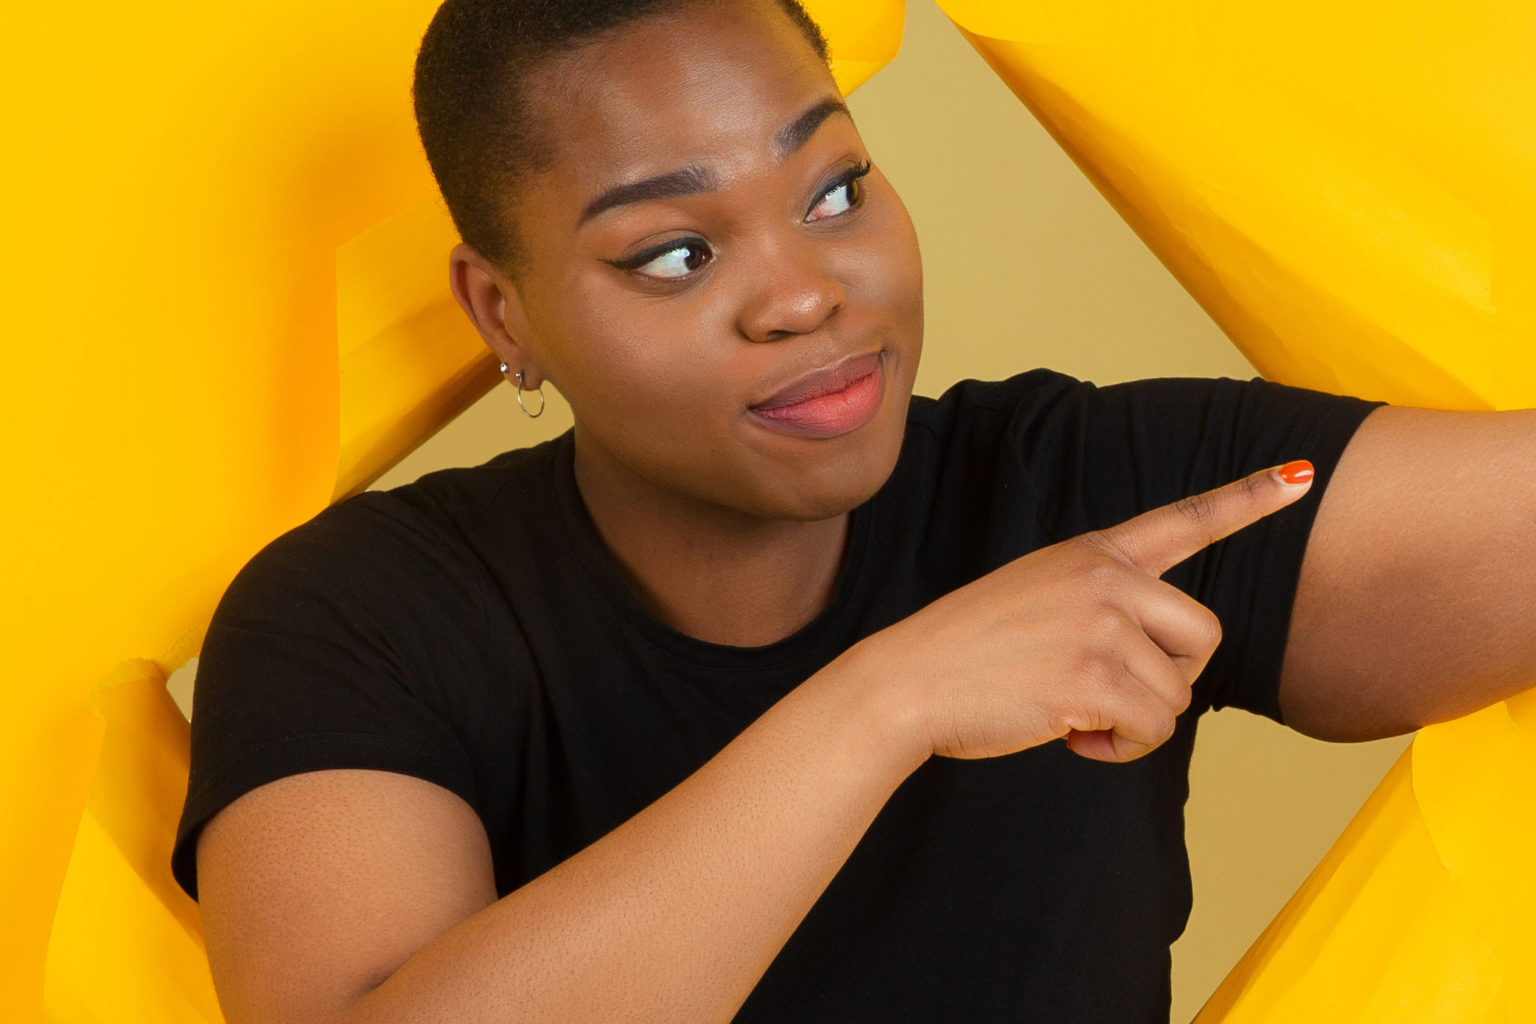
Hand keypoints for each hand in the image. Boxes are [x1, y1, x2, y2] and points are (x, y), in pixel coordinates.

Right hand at [858, 462, 1315, 763]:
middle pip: (1205, 637)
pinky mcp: (1096, 674)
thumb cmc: (967, 654)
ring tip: (1073, 714)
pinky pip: (1154, 728)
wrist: (907, 680)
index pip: (1184, 520)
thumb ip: (1100, 606)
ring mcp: (1102, 623)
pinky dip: (1120, 749)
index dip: (1249, 499)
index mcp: (1092, 553)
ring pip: (1178, 694)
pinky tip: (1071, 735)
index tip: (1302, 477)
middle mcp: (1106, 578)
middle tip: (1109, 696)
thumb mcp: (1036, 598)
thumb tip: (1159, 669)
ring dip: (1135, 723)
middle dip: (1170, 680)